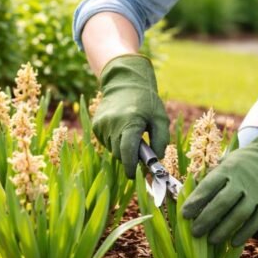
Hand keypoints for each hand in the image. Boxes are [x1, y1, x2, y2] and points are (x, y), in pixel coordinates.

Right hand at [92, 54, 169, 175]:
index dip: (131, 167)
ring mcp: (102, 124)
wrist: (125, 82)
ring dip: (121, 147)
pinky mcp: (96, 124)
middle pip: (119, 154)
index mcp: (130, 122)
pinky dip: (114, 140)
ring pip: (112, 149)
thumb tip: (155, 159)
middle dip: (129, 157)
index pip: (127, 152)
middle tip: (139, 149)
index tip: (135, 175)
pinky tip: (120, 129)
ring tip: (130, 133)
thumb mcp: (161, 118)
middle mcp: (113, 123)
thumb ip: (161, 140)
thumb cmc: (146, 101)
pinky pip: (105, 142)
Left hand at [181, 122, 257, 246]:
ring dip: (224, 229)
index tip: (184, 214)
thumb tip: (187, 196)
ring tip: (211, 241)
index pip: (209, 186)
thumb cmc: (240, 165)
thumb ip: (210, 179)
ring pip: (239, 214)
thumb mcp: (225, 163)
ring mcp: (256, 193)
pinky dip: (244, 233)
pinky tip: (233, 243)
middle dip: (207, 219)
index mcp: (227, 169)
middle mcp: (242, 181)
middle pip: (223, 202)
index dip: (196, 201)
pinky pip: (256, 221)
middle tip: (195, 232)